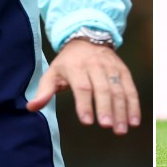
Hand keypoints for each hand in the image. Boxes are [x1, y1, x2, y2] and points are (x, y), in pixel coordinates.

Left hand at [26, 39, 140, 135]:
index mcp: (76, 67)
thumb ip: (44, 91)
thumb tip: (31, 107)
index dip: (85, 104)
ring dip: (122, 110)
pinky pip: (130, 88)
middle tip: (108, 126)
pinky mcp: (123, 70)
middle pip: (103, 88)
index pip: (82, 87)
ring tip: (122, 129)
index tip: (88, 121)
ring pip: (119, 89)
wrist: (88, 37)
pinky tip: (135, 121)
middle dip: (106, 108)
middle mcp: (96, 66)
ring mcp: (111, 67)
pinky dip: (134, 104)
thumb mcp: (52, 72)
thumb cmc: (68, 62)